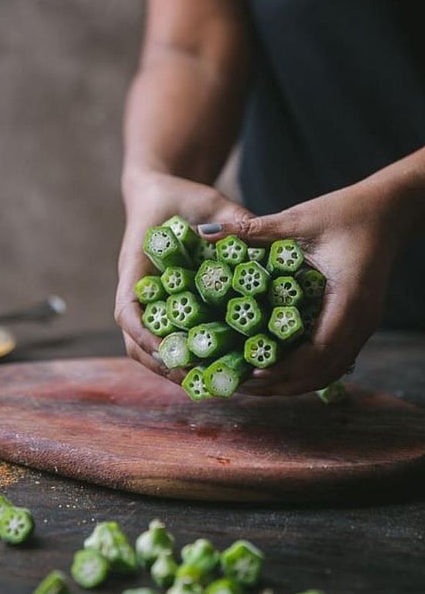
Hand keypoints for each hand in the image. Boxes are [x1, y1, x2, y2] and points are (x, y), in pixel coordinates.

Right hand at [114, 171, 253, 379]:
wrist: (162, 192)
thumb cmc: (181, 195)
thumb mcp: (207, 199)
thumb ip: (230, 217)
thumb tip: (261, 239)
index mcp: (136, 266)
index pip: (127, 311)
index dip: (144, 336)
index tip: (170, 352)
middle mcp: (138, 290)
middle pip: (135, 343)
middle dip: (165, 366)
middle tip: (201, 381)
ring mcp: (150, 302)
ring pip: (148, 349)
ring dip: (174, 369)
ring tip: (211, 383)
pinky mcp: (166, 307)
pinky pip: (168, 340)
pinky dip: (185, 358)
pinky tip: (215, 368)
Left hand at [200, 180, 402, 394]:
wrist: (389, 210)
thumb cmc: (347, 212)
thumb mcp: (298, 220)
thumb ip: (253, 230)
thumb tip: (204, 233)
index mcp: (348, 300)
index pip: (317, 352)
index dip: (283, 368)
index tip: (249, 371)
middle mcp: (360, 321)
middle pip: (321, 372)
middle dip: (282, 384)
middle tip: (241, 384)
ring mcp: (363, 326)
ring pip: (329, 371)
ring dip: (294, 382)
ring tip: (255, 382)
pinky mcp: (358, 324)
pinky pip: (334, 359)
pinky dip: (306, 369)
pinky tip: (278, 365)